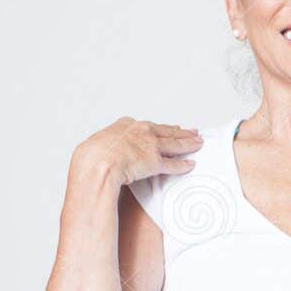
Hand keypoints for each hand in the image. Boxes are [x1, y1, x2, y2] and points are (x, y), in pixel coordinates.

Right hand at [74, 118, 200, 184]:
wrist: (97, 162)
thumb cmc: (91, 155)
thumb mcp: (96, 144)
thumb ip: (106, 145)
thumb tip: (101, 152)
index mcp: (126, 125)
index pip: (148, 126)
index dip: (161, 128)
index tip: (171, 127)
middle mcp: (141, 132)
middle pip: (167, 131)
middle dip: (182, 132)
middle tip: (194, 131)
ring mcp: (149, 146)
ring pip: (175, 144)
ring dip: (188, 144)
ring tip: (199, 143)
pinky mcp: (155, 161)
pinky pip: (173, 164)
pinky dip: (183, 165)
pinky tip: (191, 165)